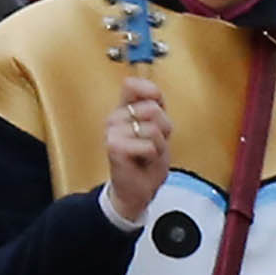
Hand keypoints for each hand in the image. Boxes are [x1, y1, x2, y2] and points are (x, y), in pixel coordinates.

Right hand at [102, 80, 170, 226]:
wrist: (137, 189)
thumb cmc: (147, 159)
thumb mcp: (159, 128)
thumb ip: (156, 106)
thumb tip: (153, 94)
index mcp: (124, 109)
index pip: (133, 85)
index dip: (151, 94)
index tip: (156, 110)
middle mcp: (115, 117)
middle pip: (153, 109)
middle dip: (163, 129)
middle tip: (153, 142)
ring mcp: (112, 131)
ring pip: (153, 129)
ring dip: (159, 145)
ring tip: (148, 153)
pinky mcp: (114, 147)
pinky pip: (149, 146)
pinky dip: (153, 156)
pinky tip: (142, 161)